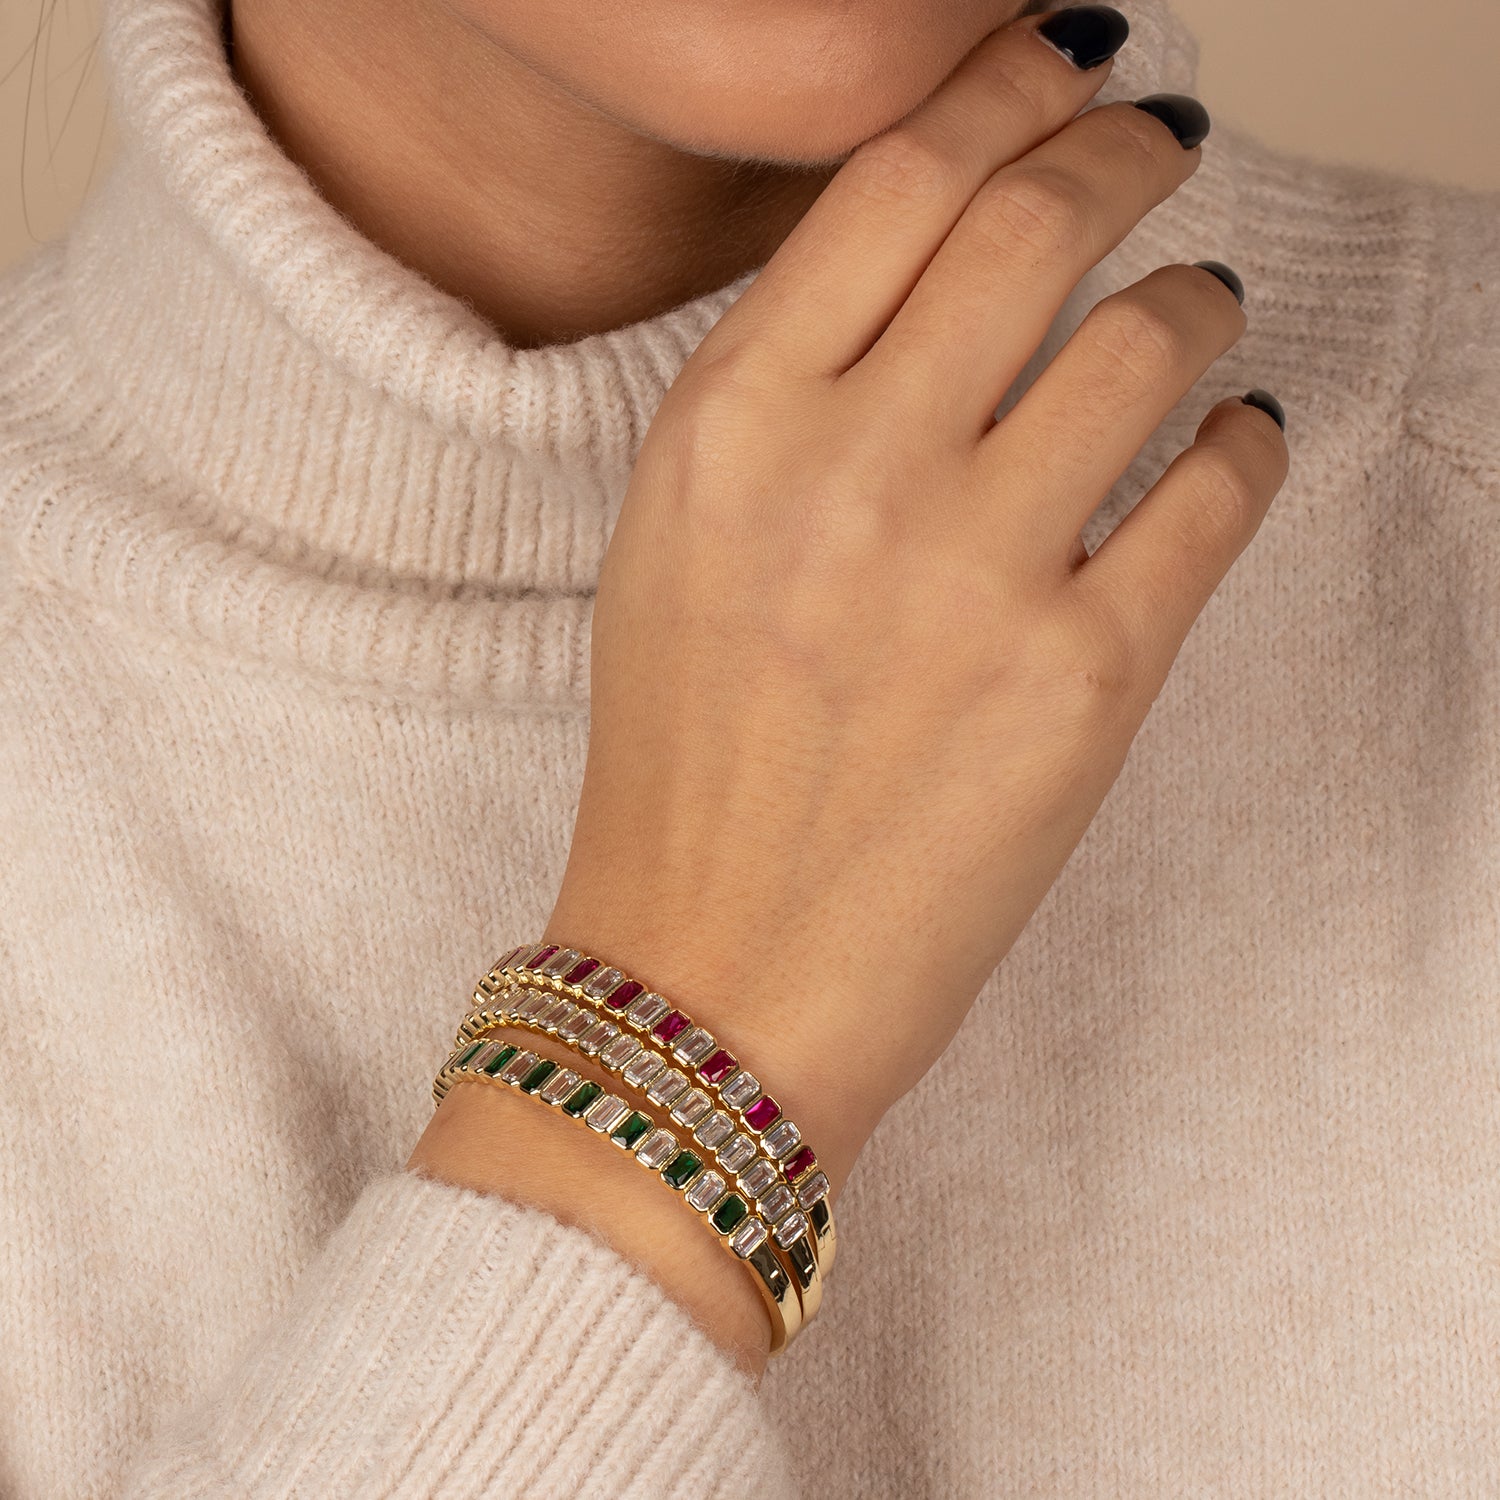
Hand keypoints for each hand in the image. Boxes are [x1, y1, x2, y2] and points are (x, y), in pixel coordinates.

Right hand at [544, 7, 1288, 1201]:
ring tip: (1203, 308)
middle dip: (1125, 149)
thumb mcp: (682, 540)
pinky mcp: (1082, 681)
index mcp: (727, 424)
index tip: (1059, 68)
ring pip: (1152, 333)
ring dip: (1200, 296)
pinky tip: (1235, 441)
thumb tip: (947, 275)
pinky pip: (1216, 488)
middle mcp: (847, 470)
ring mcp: (970, 574)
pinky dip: (1247, 441)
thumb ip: (795, 394)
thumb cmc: (685, 771)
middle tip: (1159, 146)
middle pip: (1039, 214)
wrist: (710, 977)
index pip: (898, 174)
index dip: (1003, 87)